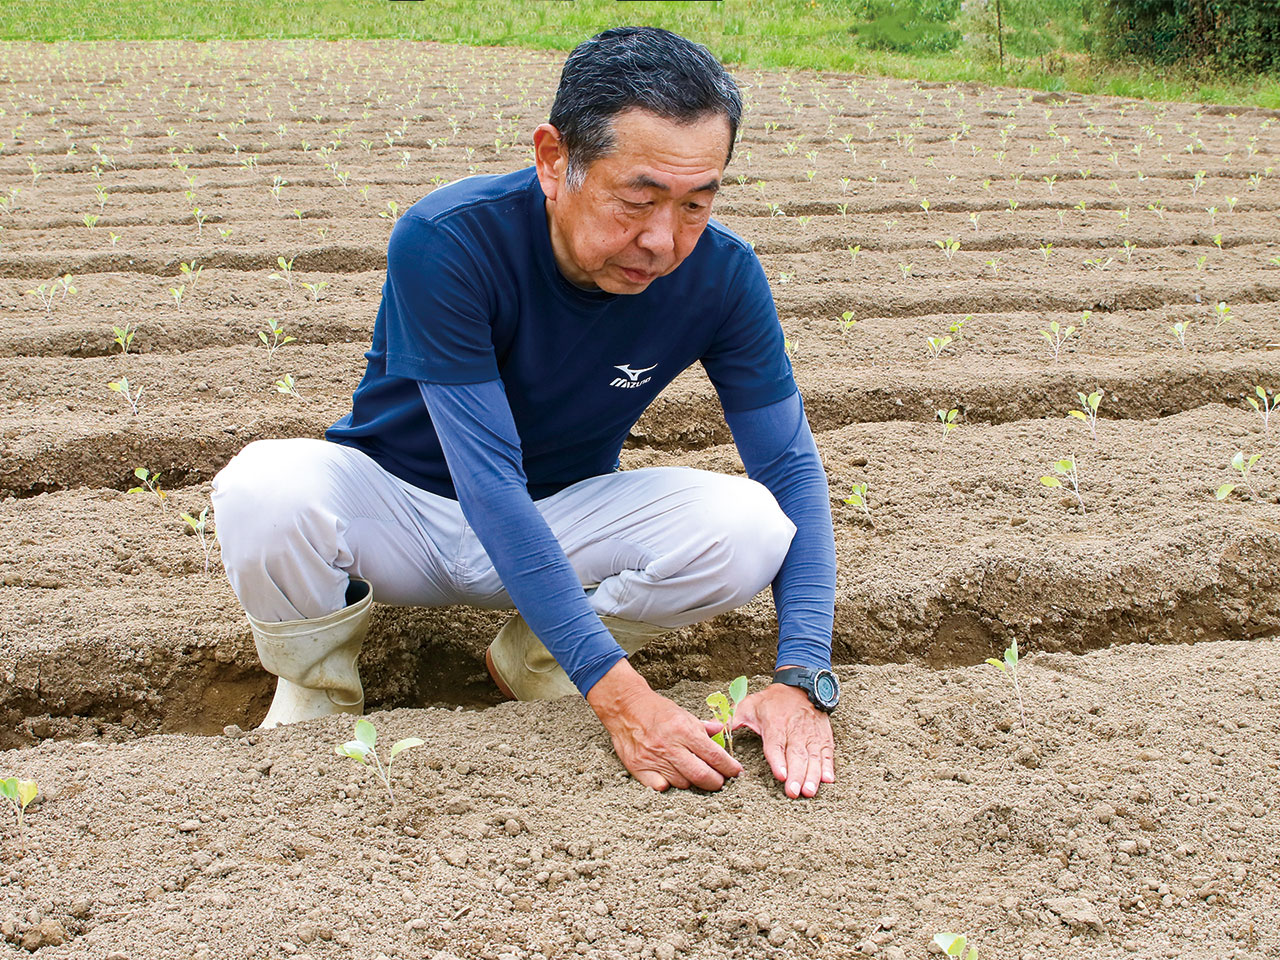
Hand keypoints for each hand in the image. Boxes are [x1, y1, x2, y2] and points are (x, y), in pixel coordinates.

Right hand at [587, 659, 742, 791]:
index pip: (714, 755)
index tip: (736, 772)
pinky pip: (660, 787)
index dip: (729, 767)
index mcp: (683, 730)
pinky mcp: (639, 768)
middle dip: (716, 782)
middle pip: (701, 775)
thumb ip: (704, 728)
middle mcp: (669, 746)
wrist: (625, 707)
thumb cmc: (656, 710)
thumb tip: (722, 735)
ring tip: (692, 773)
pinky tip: (671, 777)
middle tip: (720, 781)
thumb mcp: (684, 714)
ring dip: (692, 782)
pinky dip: (669, 785)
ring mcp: (653, 759)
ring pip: (683, 783)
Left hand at [706, 681, 834, 798]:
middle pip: (795, 755)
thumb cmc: (772, 701)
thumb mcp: (749, 705)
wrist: (800, 685)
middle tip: (794, 792)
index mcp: (775, 724)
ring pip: (813, 757)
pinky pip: (827, 753)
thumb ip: (732, 719)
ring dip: (812, 775)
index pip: (776, 744)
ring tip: (809, 791)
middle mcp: (794, 730)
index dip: (778, 760)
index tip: (780, 775)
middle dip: (796, 775)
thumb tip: (714, 730)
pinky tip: (828, 780)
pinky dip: (828, 766)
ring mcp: (811, 735)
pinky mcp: (823, 737)